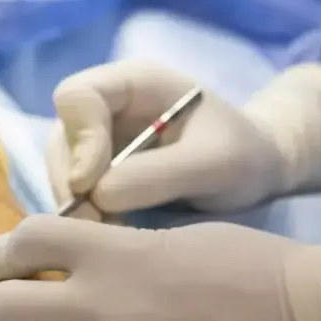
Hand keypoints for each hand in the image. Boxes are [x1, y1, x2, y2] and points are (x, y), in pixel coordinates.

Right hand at [47, 61, 320, 217]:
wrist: (259, 172)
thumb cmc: (244, 156)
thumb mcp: (214, 164)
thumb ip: (157, 175)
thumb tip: (96, 196)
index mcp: (135, 83)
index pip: (77, 97)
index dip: (79, 140)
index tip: (91, 185)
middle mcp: (109, 105)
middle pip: (61, 138)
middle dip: (71, 184)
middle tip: (97, 225)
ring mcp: (102, 139)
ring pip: (63, 170)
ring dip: (76, 207)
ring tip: (110, 235)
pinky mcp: (102, 172)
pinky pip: (77, 193)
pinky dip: (87, 218)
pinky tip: (113, 238)